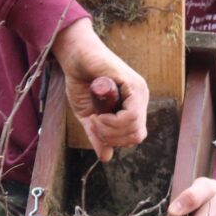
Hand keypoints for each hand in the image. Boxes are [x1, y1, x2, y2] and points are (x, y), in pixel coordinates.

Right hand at [52, 18, 148, 161]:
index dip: (115, 140)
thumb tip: (106, 158)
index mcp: (134, 106)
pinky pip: (129, 115)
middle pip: (136, 135)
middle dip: (112, 137)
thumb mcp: (89, 116)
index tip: (96, 129)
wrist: (75, 57)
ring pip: (133, 127)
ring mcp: (139, 91)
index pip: (134, 136)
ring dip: (109, 129)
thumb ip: (98, 135)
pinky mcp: (132, 84)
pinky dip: (111, 121)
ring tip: (95, 118)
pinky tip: (98, 114)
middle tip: (95, 124)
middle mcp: (140, 98)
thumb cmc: (82, 82)